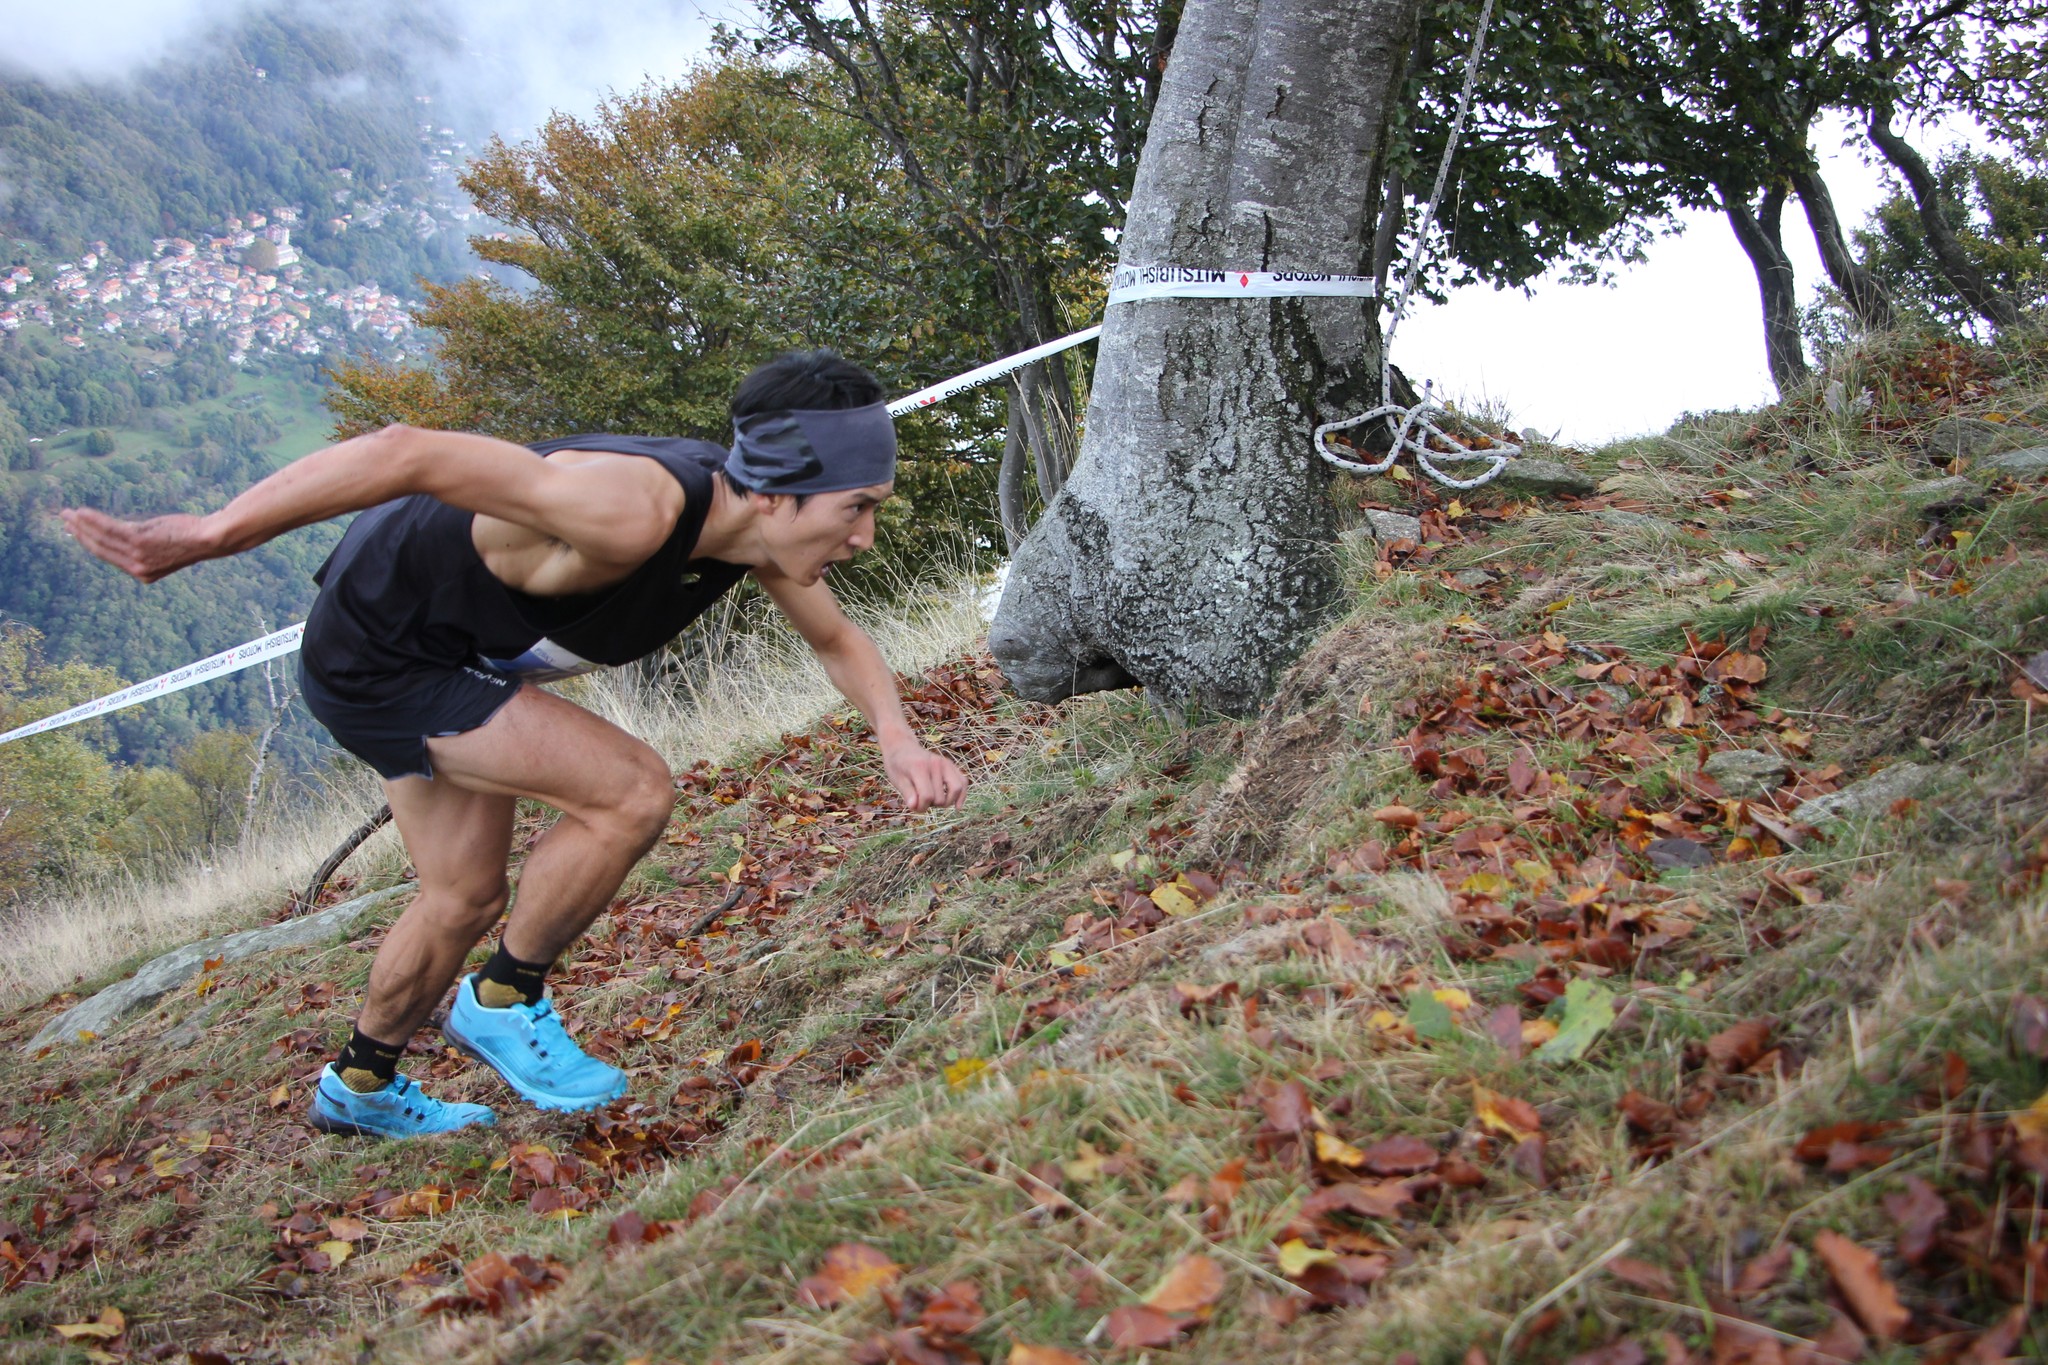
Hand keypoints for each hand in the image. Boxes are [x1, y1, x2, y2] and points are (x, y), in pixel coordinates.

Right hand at [58, 507, 219, 582]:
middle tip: (65, 521)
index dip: (90, 544)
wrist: (210, 539)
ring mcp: (137, 556)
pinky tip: (83, 512)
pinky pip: (110, 529)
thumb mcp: (164, 546)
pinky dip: (94, 520)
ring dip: (81, 525)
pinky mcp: (139, 542)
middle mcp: (137, 568)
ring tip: (68, 514)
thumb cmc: (191, 539)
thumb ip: (143, 544)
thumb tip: (126, 532)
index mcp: (143, 573)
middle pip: (100, 549)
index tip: (77, 532)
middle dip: (79, 534)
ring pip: (101, 539)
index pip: (110, 557)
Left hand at [883, 741, 967, 811]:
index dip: (920, 807)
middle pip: (940, 797)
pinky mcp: (951, 765)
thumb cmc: (897, 765)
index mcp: (920, 767)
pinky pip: (963, 782)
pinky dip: (961, 795)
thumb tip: (915, 806)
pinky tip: (957, 807)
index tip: (913, 806)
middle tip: (920, 799)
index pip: (927, 796)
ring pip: (956, 790)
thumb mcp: (897, 779)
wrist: (902, 747)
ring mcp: (945, 763)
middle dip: (930, 804)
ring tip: (934, 801)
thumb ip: (907, 793)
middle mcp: (935, 763)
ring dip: (945, 802)